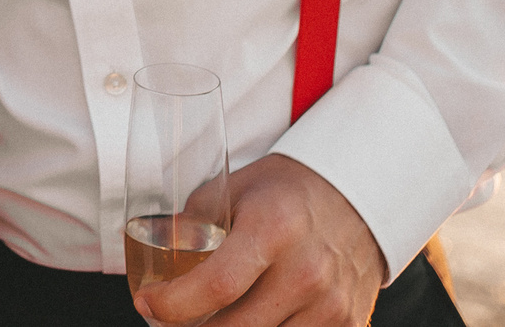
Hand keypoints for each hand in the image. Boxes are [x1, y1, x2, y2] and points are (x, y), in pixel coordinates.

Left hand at [139, 155, 381, 326]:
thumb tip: (151, 251)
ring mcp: (332, 304)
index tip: (147, 302)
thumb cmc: (287, 193)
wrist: (357, 198)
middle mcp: (307, 271)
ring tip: (208, 320)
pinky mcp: (349, 324)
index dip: (174, 304)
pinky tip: (250, 320)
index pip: (217, 285)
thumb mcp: (235, 190)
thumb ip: (192, 224)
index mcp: (273, 229)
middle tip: (170, 318)